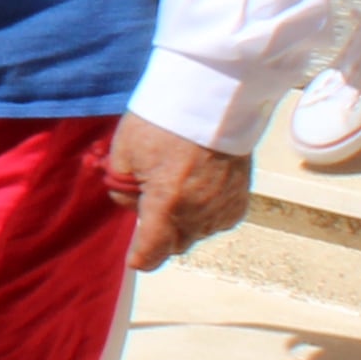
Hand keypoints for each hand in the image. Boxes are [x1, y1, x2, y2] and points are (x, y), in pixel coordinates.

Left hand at [105, 115, 249, 268]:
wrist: (214, 100)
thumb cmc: (166, 120)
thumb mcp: (124, 150)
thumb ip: (121, 186)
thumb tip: (129, 202)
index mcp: (166, 203)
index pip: (151, 251)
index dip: (140, 257)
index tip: (134, 259)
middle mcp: (197, 213)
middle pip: (173, 244)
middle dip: (158, 231)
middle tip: (149, 197)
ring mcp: (222, 209)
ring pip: (195, 232)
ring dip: (182, 220)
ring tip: (176, 183)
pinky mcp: (239, 201)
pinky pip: (216, 220)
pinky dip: (204, 212)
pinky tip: (196, 186)